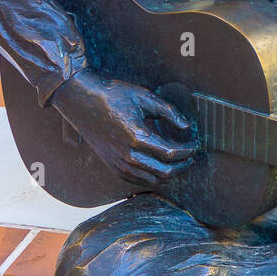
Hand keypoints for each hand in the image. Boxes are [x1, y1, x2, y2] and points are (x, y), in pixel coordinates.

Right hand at [52, 68, 198, 186]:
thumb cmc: (112, 95)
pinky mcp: (112, 166)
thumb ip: (169, 112)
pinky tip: (158, 166)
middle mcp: (128, 155)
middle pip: (165, 172)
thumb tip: (186, 126)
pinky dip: (152, 176)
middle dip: (183, 166)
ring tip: (177, 162)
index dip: (188, 151)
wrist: (81, 100)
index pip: (171, 154)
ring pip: (152, 180)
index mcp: (138, 137)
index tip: (195, 145)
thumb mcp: (144, 97)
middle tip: (190, 157)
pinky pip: (137, 180)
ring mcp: (119, 164)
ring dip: (169, 173)